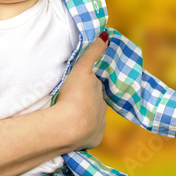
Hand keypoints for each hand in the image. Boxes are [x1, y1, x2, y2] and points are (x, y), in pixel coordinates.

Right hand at [54, 32, 108, 150]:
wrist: (69, 125)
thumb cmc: (73, 95)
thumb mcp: (81, 70)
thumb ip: (92, 53)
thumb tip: (106, 35)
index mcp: (99, 95)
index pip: (95, 89)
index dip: (89, 87)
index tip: (81, 86)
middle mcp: (103, 111)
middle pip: (95, 105)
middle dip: (88, 103)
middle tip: (74, 102)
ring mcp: (99, 127)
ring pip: (93, 121)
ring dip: (85, 119)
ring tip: (71, 118)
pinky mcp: (93, 140)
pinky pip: (88, 136)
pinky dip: (82, 133)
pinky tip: (72, 132)